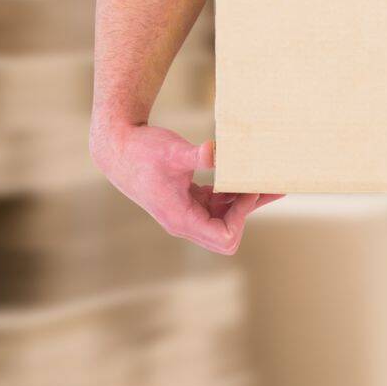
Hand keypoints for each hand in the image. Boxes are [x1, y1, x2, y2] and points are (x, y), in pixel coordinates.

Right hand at [90, 122, 279, 254]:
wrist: (118, 148)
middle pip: (228, 233)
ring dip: (245, 202)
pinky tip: (245, 177)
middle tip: (266, 184)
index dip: (241, 217)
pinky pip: (218, 205)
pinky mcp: (189, 201)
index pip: (225, 237)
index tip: (247, 189)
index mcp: (181, 219)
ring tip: (269, 181)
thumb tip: (214, 151)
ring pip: (225, 218)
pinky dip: (232, 194)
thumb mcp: (172, 152)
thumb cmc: (142, 151)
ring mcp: (187, 213)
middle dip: (248, 211)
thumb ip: (196, 156)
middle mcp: (185, 222)